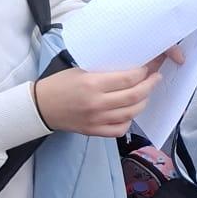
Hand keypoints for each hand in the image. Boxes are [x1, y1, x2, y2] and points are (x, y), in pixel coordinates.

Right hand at [32, 61, 163, 136]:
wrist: (40, 106)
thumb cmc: (60, 84)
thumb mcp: (81, 70)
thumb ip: (105, 71)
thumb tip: (130, 66)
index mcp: (92, 84)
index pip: (128, 79)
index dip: (144, 72)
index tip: (150, 67)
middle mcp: (97, 103)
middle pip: (135, 96)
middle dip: (150, 85)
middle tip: (156, 78)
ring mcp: (96, 120)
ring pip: (131, 113)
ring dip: (143, 102)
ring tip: (146, 93)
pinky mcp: (94, 131)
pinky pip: (120, 129)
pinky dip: (129, 120)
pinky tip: (130, 112)